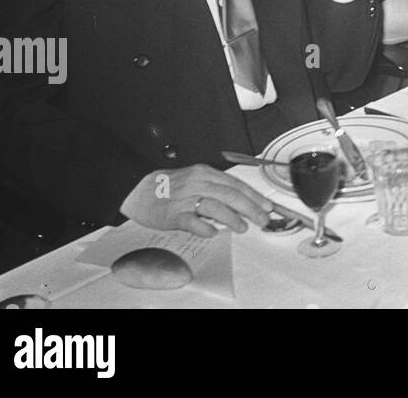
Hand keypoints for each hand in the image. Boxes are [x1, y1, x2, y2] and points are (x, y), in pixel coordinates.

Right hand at [119, 164, 274, 236]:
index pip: (236, 184)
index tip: (268, 206)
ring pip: (215, 206)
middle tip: (263, 219)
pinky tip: (213, 233)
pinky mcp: (173, 213)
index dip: (255, 196)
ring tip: (243, 228)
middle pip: (231, 195)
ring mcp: (185, 198)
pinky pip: (191, 221)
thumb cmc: (171, 187)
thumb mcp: (197, 180)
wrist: (139, 190)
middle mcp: (198, 183)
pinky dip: (204, 227)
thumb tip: (243, 203)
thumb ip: (218, 189)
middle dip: (251, 208)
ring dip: (232, 218)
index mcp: (206, 173)